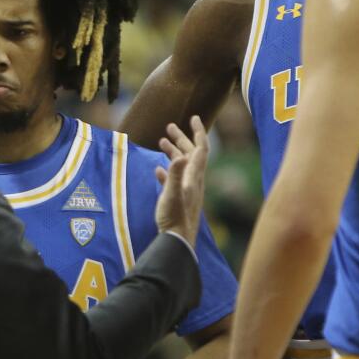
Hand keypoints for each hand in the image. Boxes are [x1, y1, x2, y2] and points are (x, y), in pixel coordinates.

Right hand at [154, 118, 209, 241]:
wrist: (177, 241)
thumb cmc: (174, 218)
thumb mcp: (172, 194)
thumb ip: (173, 175)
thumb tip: (178, 156)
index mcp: (194, 176)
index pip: (200, 148)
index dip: (198, 131)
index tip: (194, 117)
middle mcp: (193, 181)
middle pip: (191, 154)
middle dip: (181, 138)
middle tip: (169, 126)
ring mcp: (187, 190)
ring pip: (182, 165)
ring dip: (173, 152)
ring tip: (161, 142)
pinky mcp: (179, 199)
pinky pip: (174, 179)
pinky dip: (167, 170)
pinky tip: (158, 171)